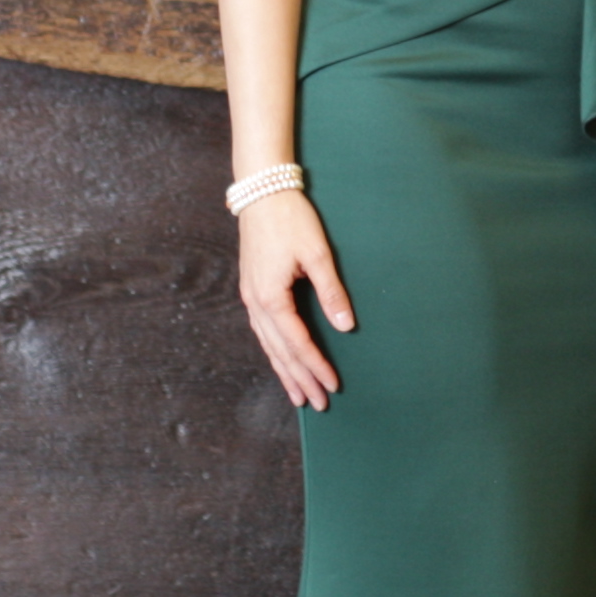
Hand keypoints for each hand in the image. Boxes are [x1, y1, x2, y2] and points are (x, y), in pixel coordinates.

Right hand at [238, 191, 354, 408]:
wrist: (261, 193)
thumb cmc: (291, 219)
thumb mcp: (316, 253)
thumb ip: (331, 291)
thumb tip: (345, 326)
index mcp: (270, 297)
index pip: (297, 342)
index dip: (315, 366)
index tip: (332, 384)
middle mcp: (255, 303)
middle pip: (280, 351)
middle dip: (300, 378)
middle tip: (319, 403)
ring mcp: (250, 297)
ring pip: (268, 345)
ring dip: (284, 370)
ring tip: (299, 396)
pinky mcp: (251, 289)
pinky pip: (263, 331)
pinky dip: (274, 351)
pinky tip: (281, 361)